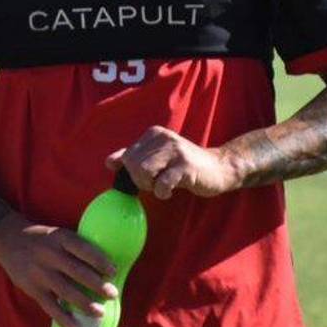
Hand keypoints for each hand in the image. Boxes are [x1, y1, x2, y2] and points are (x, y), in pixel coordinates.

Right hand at [0, 212, 118, 326]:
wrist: (8, 239)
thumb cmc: (41, 239)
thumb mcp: (57, 234)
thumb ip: (73, 247)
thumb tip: (101, 266)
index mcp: (60, 238)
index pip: (84, 249)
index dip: (100, 261)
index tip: (113, 271)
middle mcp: (51, 255)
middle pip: (78, 272)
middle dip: (98, 285)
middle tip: (113, 294)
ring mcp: (41, 273)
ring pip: (67, 292)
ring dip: (85, 304)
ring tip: (100, 312)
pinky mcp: (33, 289)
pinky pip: (51, 307)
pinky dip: (64, 319)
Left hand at [106, 125, 241, 199]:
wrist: (219, 168)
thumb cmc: (184, 165)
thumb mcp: (158, 156)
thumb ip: (134, 157)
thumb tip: (108, 162)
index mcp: (154, 133)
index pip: (127, 155)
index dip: (132, 173)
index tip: (147, 177)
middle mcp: (164, 137)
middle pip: (133, 164)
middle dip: (140, 181)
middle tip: (155, 184)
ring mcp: (175, 151)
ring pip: (143, 171)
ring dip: (150, 186)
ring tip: (161, 185)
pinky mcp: (186, 166)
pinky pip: (162, 184)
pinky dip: (162, 192)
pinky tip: (171, 191)